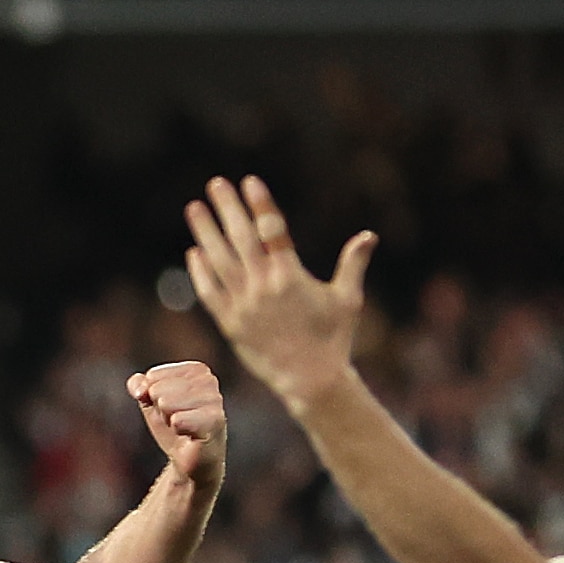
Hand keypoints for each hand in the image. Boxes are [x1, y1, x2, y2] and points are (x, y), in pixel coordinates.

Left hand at [126, 357, 227, 485]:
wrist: (189, 458)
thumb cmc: (173, 425)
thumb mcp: (151, 402)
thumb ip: (139, 386)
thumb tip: (139, 388)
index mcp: (195, 370)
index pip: (153, 376)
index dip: (153, 397)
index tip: (169, 410)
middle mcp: (208, 380)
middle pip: (158, 390)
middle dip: (160, 410)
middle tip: (176, 421)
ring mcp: (214, 400)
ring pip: (166, 403)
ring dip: (169, 421)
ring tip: (182, 427)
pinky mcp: (215, 421)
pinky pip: (178, 420)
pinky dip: (177, 430)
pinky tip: (189, 435)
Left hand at [182, 176, 374, 412]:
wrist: (311, 380)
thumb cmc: (334, 339)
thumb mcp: (348, 299)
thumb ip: (353, 264)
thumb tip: (369, 235)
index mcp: (291, 276)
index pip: (272, 230)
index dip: (260, 204)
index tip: (249, 182)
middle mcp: (264, 287)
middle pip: (241, 238)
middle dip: (228, 208)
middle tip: (216, 183)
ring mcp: (244, 306)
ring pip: (219, 261)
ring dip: (206, 232)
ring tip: (195, 208)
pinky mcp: (230, 324)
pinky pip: (210, 293)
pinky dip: (200, 272)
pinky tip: (194, 252)